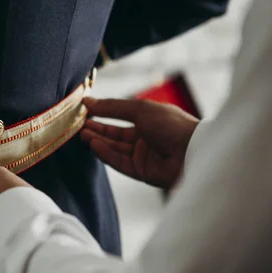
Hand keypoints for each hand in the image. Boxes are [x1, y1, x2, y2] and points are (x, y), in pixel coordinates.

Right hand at [81, 97, 198, 188]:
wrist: (192, 151)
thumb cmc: (171, 125)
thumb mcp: (140, 109)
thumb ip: (112, 107)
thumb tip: (88, 101)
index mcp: (150, 120)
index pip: (120, 117)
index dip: (103, 113)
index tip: (84, 110)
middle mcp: (145, 137)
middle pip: (115, 134)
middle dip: (97, 129)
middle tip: (79, 124)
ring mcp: (143, 155)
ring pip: (115, 148)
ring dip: (98, 140)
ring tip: (83, 134)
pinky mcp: (141, 172)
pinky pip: (119, 161)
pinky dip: (106, 153)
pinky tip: (94, 145)